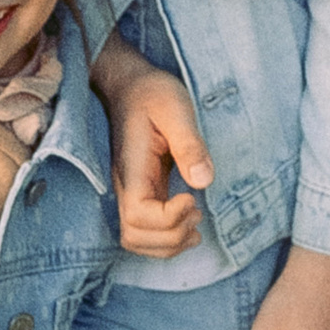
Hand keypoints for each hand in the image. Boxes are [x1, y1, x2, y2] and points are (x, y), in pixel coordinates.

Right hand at [107, 62, 214, 259]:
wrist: (131, 86)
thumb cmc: (153, 93)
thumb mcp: (176, 109)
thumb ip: (189, 144)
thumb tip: (203, 181)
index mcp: (132, 170)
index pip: (139, 216)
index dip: (168, 217)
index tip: (191, 196)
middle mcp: (127, 187)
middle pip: (134, 236)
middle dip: (171, 235)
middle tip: (197, 212)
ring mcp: (132, 192)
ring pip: (136, 240)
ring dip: (169, 242)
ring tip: (195, 221)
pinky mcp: (142, 193)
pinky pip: (145, 231)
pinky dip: (167, 237)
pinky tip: (189, 220)